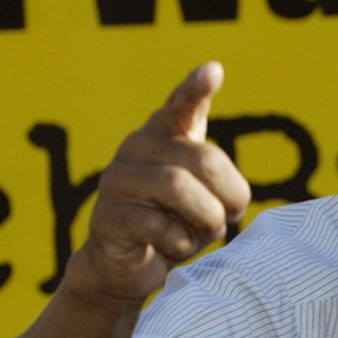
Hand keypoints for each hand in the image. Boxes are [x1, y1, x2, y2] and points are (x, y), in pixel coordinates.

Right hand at [74, 62, 250, 302]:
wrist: (131, 265)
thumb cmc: (177, 221)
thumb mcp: (205, 192)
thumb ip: (216, 177)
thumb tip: (231, 196)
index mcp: (166, 134)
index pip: (182, 105)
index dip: (196, 89)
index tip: (213, 71)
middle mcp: (137, 147)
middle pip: (202, 158)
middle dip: (229, 195)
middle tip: (229, 218)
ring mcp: (117, 180)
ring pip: (178, 188)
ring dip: (206, 219)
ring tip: (202, 233)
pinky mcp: (106, 217)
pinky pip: (158, 225)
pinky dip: (179, 243)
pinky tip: (172, 247)